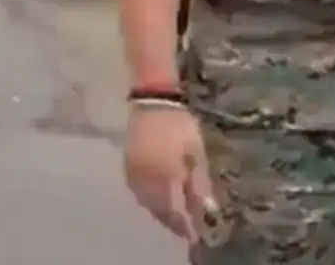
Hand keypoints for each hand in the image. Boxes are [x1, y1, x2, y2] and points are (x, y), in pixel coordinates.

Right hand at [125, 104, 216, 242]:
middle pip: (158, 209)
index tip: (195, 232)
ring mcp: (134, 172)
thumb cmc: (179, 125)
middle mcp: (147, 179)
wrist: (152, 101)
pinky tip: (156, 197)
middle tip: (185, 226)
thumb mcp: (196, 153)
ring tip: (172, 213)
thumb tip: (207, 209)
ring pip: (146, 202)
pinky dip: (148, 199)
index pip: (175, 210)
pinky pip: (137, 191)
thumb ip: (199, 183)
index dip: (185, 224)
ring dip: (159, 211)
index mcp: (166, 176)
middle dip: (172, 220)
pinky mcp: (127, 165)